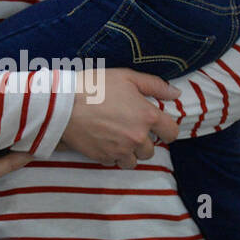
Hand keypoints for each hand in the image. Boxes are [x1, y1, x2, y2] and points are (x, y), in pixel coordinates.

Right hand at [58, 69, 179, 167]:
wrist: (62, 105)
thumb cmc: (94, 86)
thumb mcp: (126, 77)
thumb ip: (155, 85)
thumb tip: (176, 94)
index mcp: (147, 117)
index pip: (172, 133)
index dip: (166, 129)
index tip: (156, 125)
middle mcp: (138, 138)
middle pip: (152, 150)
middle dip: (144, 141)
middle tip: (128, 127)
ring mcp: (121, 150)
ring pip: (134, 160)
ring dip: (129, 152)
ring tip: (116, 137)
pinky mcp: (104, 158)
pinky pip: (115, 162)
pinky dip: (112, 154)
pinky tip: (103, 140)